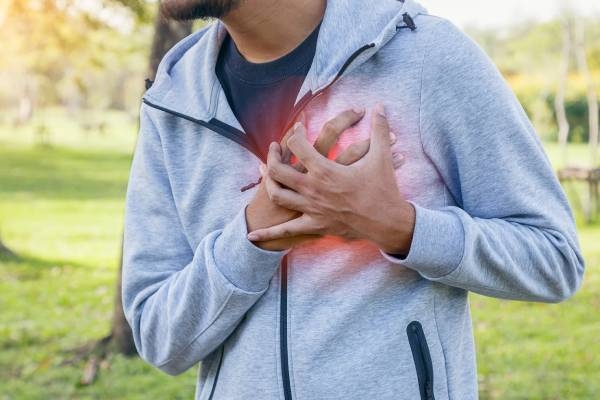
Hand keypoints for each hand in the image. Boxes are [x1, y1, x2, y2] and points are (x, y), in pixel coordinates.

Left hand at [247, 104, 415, 254]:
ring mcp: (311, 208)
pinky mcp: (314, 225)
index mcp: (325, 170)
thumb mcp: (382, 157)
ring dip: (268, 183)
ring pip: (277, 195)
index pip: (298, 145)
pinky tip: (252, 236)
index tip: (298, 127)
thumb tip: (380, 106)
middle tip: (274, 148)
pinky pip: (286, 231)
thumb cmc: (383, 190)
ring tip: (266, 173)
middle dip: (272, 155)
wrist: (387, 223)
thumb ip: (379, 129)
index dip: (295, 132)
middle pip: (278, 170)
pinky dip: (268, 234)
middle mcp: (312, 188)